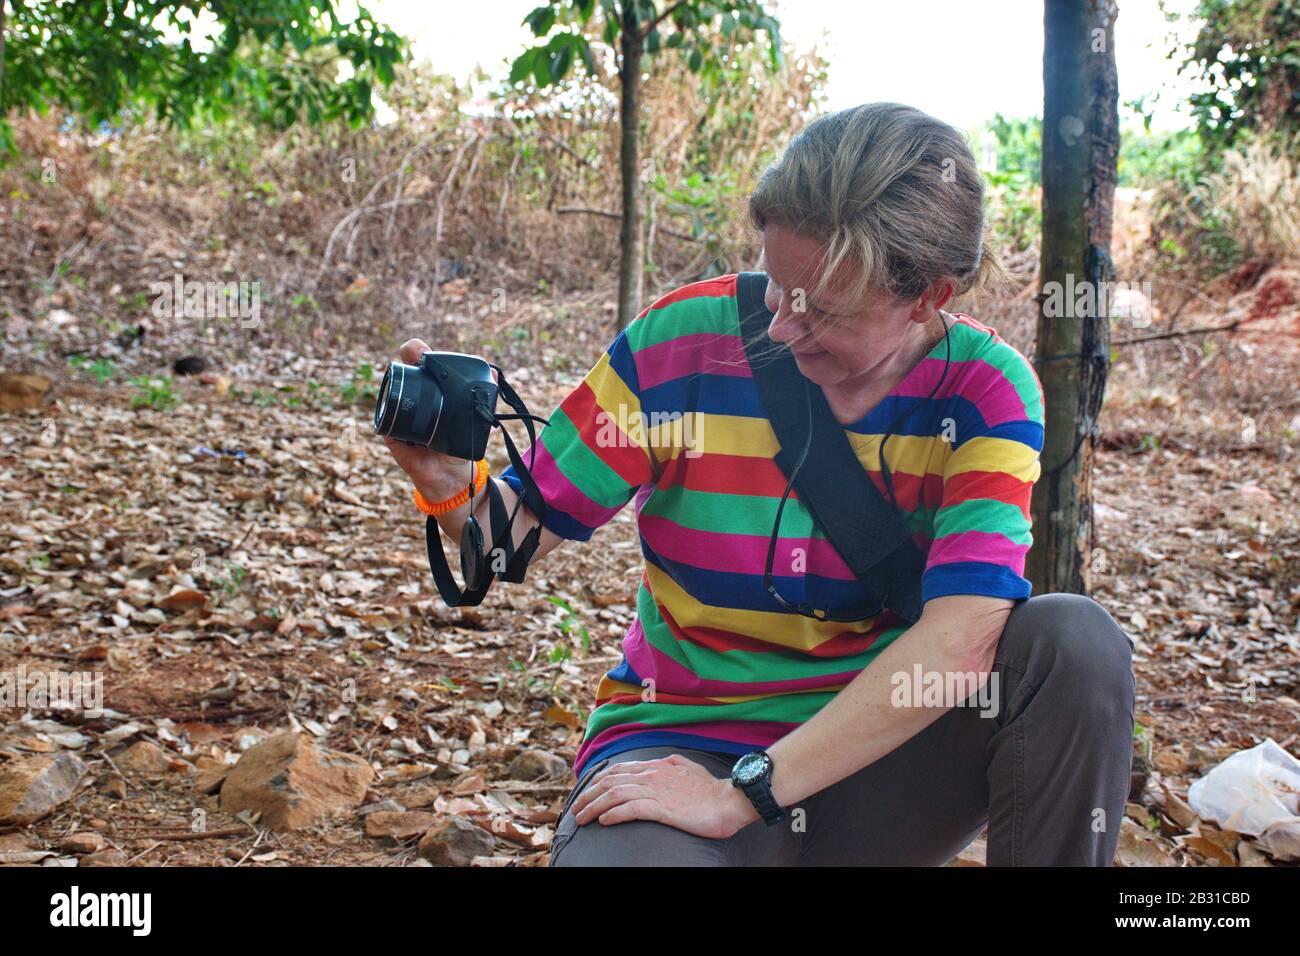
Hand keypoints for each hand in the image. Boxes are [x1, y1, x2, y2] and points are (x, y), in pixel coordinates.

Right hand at [380, 338, 496, 502]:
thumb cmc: (460, 442)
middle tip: (414, 356)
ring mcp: (399, 410)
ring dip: (394, 376)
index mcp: (430, 387)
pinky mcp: (390, 430)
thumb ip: (484, 397)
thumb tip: (493, 372)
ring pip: (390, 385)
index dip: (417, 350)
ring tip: (405, 373)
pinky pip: (385, 416)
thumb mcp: (475, 418)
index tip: (422, 351)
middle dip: (405, 355)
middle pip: (401, 366)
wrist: (450, 474)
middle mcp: (413, 395)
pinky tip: (396, 405)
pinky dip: (388, 409)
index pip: (419, 359)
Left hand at [570, 754, 758, 838]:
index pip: (619, 770)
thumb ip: (674, 764)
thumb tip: (666, 761)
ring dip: (594, 806)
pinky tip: (603, 821)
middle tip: (576, 808)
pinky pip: (630, 809)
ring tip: (582, 818)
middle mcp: (653, 774)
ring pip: (615, 794)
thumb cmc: (712, 789)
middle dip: (588, 794)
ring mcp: (657, 790)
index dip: (599, 780)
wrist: (730, 800)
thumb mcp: (689, 768)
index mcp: (658, 766)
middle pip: (610, 781)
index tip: (587, 791)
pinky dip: (613, 814)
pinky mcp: (662, 808)